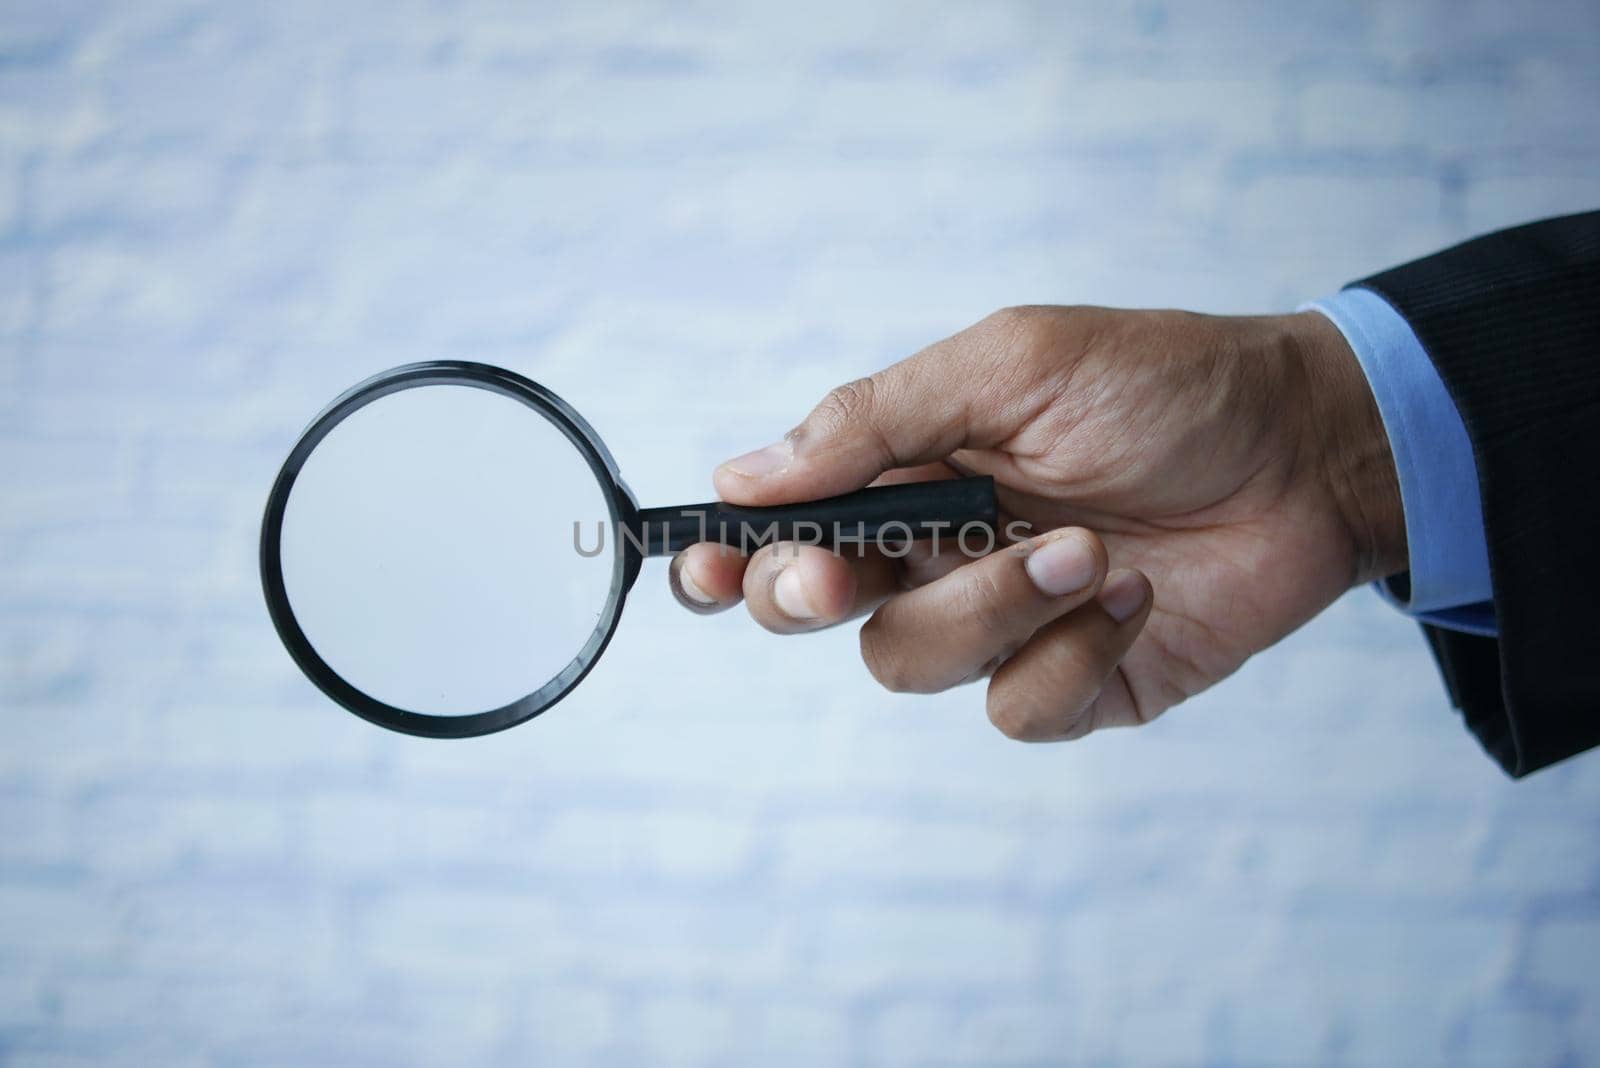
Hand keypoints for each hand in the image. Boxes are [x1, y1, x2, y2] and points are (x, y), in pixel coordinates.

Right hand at [669, 306, 1404, 740]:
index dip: (730, 557)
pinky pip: (1016, 712)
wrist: (1311, 449)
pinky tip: (1131, 596)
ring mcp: (1005, 626)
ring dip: (990, 607)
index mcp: (910, 470)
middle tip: (845, 569)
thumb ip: (878, 417)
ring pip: (912, 664)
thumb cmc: (1165, 384)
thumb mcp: (1013, 365)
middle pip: (819, 612)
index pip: (788, 526)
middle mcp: (940, 553)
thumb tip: (748, 470)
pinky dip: (1069, 655)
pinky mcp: (1074, 684)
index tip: (705, 566)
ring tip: (1087, 548)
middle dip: (815, 596)